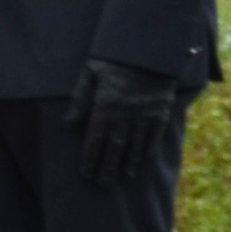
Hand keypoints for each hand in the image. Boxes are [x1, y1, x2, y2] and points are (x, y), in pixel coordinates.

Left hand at [67, 57, 183, 187]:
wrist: (150, 46)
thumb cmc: (114, 57)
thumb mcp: (91, 72)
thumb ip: (79, 99)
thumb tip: (68, 125)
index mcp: (105, 105)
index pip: (95, 140)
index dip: (90, 159)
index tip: (85, 174)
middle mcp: (125, 114)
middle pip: (115, 148)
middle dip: (107, 168)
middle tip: (102, 185)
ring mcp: (145, 114)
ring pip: (136, 146)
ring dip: (128, 165)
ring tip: (122, 179)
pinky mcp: (161, 111)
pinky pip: (154, 137)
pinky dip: (147, 152)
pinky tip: (142, 163)